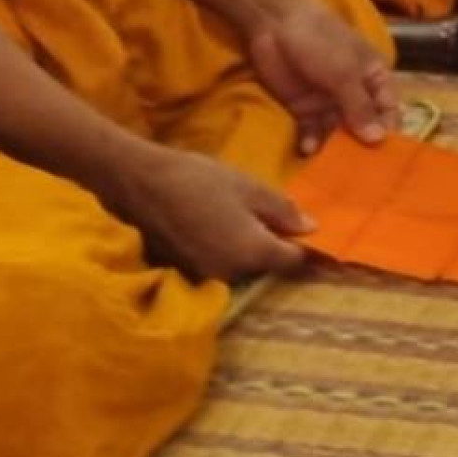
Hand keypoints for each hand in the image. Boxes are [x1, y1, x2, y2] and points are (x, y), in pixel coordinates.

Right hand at [108, 144, 311, 280]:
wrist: (140, 184)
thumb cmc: (198, 179)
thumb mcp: (248, 187)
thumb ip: (282, 210)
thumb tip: (311, 229)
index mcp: (254, 252)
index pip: (293, 264)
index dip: (308, 254)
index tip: (317, 246)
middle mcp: (233, 275)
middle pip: (267, 269)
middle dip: (275, 251)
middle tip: (278, 227)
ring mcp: (207, 277)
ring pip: (242, 270)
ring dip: (249, 254)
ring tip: (244, 226)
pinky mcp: (187, 274)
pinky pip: (218, 268)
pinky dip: (225, 255)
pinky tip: (218, 232)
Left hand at [245, 0, 399, 155]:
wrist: (274, 23)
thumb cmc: (321, 40)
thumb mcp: (344, 73)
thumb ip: (360, 107)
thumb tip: (378, 140)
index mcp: (374, 78)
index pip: (388, 111)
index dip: (388, 133)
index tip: (386, 159)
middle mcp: (355, 94)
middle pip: (364, 127)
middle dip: (361, 148)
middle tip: (359, 174)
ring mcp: (329, 103)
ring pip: (338, 133)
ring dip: (335, 149)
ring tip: (332, 167)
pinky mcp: (304, 109)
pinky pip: (313, 131)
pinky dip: (312, 142)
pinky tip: (308, 149)